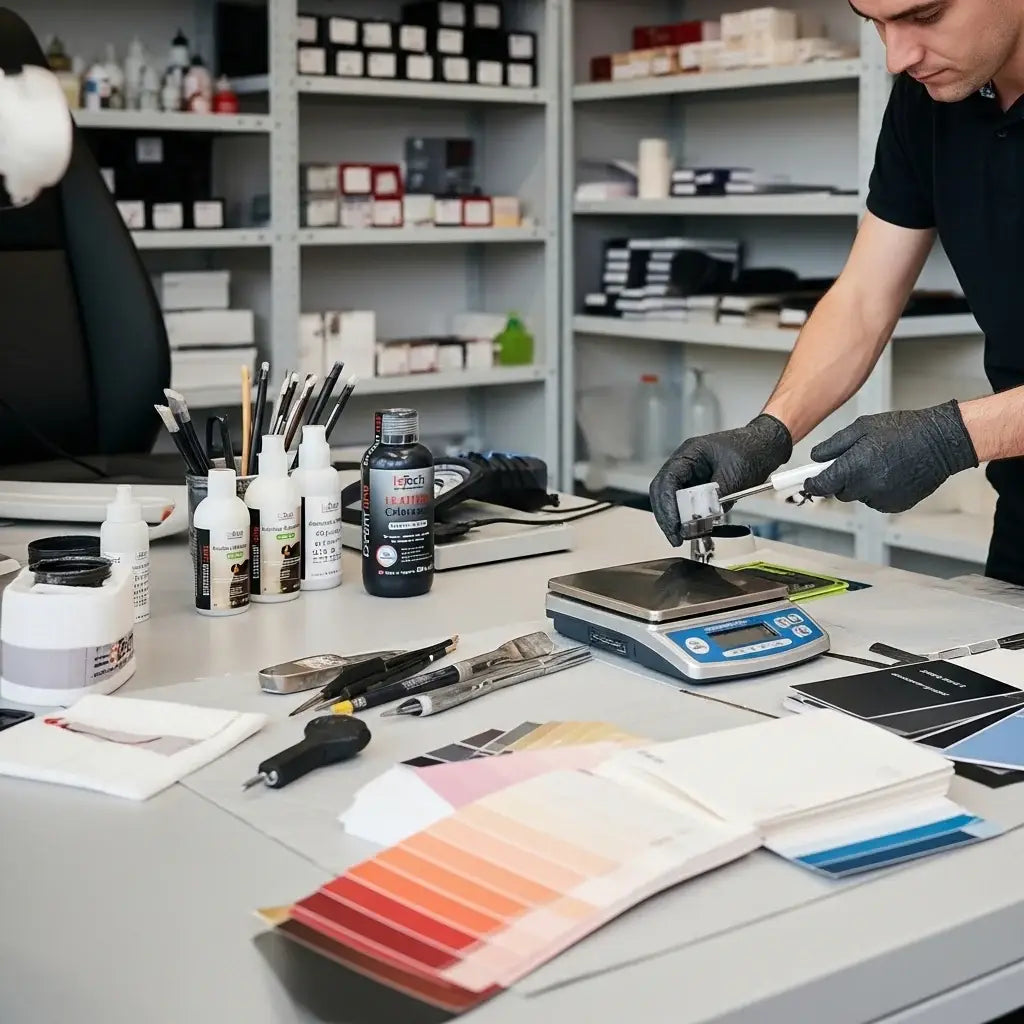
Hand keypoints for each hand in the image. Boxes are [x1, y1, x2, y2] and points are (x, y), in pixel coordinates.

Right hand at [649, 414, 792, 545]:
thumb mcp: (735, 475)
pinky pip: (686, 502)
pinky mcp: (699, 485)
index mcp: (690, 453)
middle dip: (667, 516)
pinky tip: (694, 527)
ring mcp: (691, 474)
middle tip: (675, 536)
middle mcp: (685, 463)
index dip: (667, 505)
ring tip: (684, 535)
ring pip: (672, 498)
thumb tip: (702, 517)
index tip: (674, 525)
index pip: (668, 480)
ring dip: (676, 517)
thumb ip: (716, 496)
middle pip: (663, 491)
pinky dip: (688, 516)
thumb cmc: (752, 450)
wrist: (767, 446)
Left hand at [803, 401, 977, 512]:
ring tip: (880, 463)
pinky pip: (876, 501)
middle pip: (840, 492)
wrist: (941, 441)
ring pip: (858, 497)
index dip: (812, 483)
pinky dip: (877, 491)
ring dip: (861, 485)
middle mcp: (868, 485)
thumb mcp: (863, 427)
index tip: (807, 482)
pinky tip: (891, 473)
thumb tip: (815, 458)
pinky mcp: (896, 505)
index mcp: (856, 465)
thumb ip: (834, 445)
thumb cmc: (903, 430)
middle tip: (855, 462)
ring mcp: (883, 498)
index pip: (822, 485)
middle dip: (841, 479)